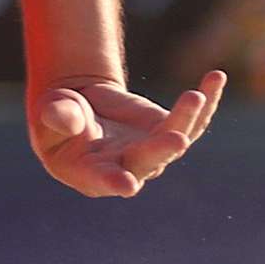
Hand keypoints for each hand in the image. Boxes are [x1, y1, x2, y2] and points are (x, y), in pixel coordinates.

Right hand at [30, 72, 222, 199]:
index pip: (104, 178)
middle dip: (162, 150)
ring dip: (187, 117)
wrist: (79, 106)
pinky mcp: (168, 129)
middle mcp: (127, 167)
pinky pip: (193, 120)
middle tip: (176, 139)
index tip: (126, 185)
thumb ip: (57, 116)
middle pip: (148, 161)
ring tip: (195, 95)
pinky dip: (207, 101)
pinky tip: (215, 78)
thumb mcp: (49, 112)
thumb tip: (66, 117)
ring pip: (175, 137)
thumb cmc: (57, 115)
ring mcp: (153, 151)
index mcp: (91, 171)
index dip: (114, 181)